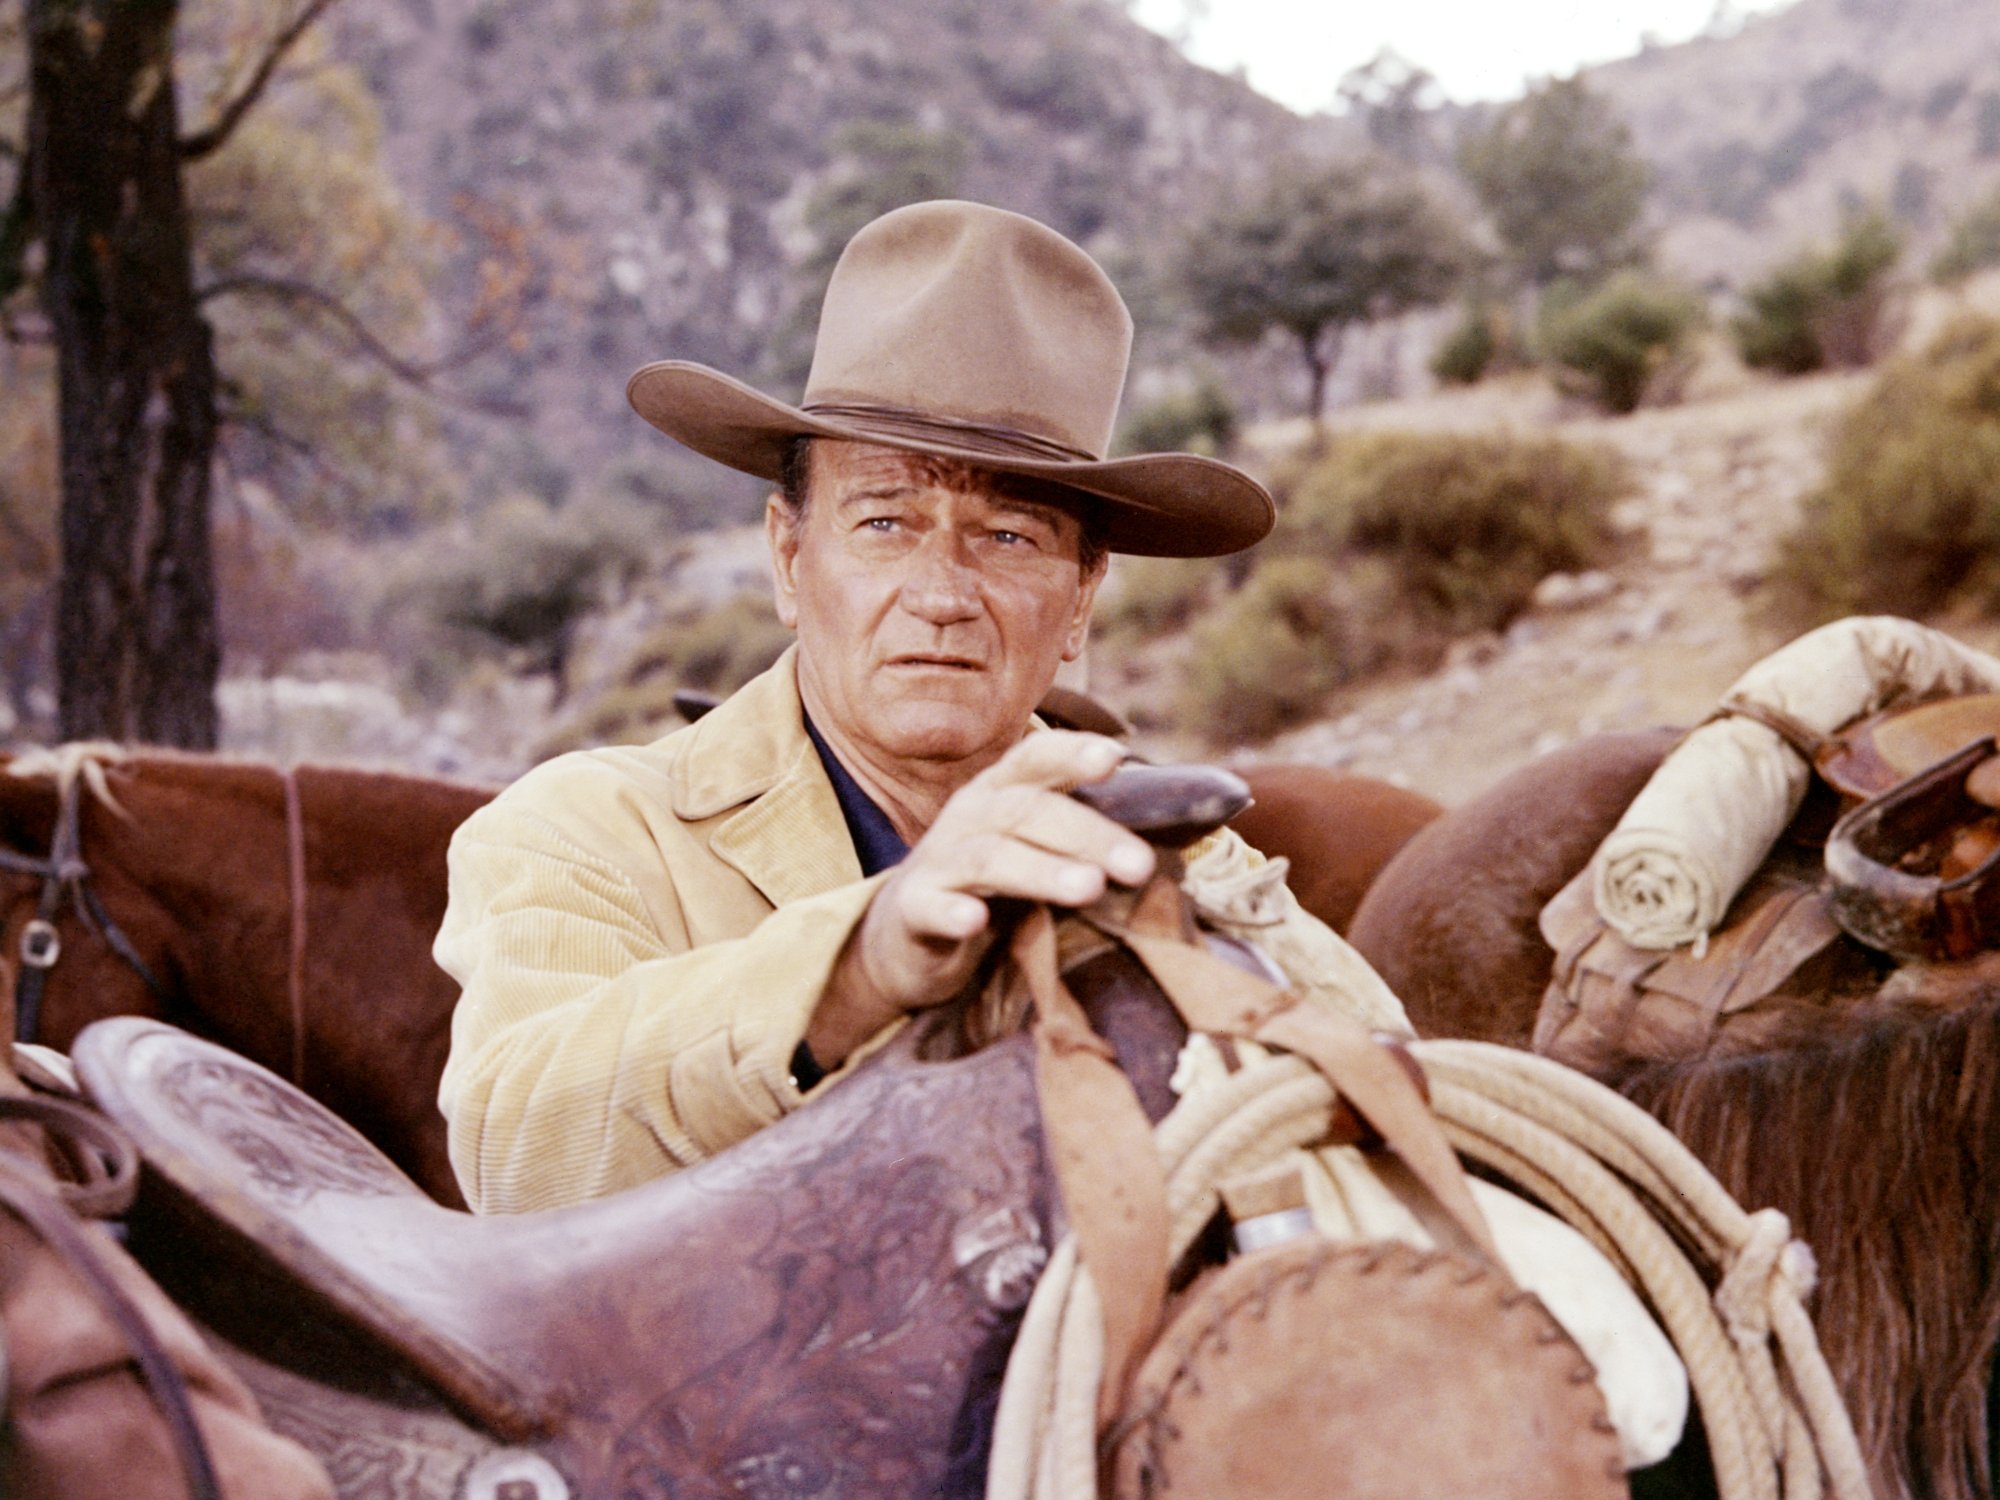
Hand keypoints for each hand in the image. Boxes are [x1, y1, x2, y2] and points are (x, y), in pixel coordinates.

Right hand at [806, 732, 1156, 1067]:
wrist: (903, 935)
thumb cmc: (990, 885)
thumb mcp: (1034, 849)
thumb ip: (1086, 836)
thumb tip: (1184, 835)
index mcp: (1003, 793)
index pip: (1036, 759)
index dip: (1073, 754)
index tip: (1117, 759)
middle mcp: (970, 816)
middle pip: (1027, 811)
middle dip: (1087, 833)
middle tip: (1139, 864)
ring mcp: (939, 860)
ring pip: (990, 858)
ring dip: (1040, 869)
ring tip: (1088, 888)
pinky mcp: (914, 909)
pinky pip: (932, 906)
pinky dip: (953, 911)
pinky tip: (975, 921)